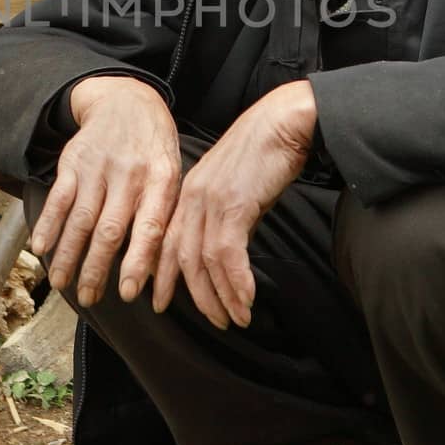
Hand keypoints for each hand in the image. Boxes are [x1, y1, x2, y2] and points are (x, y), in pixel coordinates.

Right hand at [32, 76, 180, 308]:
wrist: (128, 101)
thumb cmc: (156, 151)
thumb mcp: (174, 177)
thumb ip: (165, 218)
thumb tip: (158, 274)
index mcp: (161, 182)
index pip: (149, 229)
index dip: (137, 263)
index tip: (129, 294)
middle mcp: (129, 175)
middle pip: (109, 230)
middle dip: (96, 269)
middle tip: (89, 300)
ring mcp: (99, 168)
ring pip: (80, 219)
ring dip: (69, 255)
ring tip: (62, 284)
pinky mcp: (74, 162)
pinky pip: (59, 198)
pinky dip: (48, 224)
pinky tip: (41, 248)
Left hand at [153, 80, 316, 329]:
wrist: (285, 122)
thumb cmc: (266, 152)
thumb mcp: (237, 187)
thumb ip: (227, 216)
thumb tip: (231, 251)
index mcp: (188, 192)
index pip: (167, 241)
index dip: (163, 275)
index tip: (160, 302)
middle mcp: (192, 198)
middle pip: (182, 258)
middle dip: (195, 296)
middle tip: (214, 321)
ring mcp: (211, 201)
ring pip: (205, 262)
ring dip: (221, 296)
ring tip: (237, 319)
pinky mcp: (234, 204)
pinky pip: (229, 255)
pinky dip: (237, 282)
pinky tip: (248, 300)